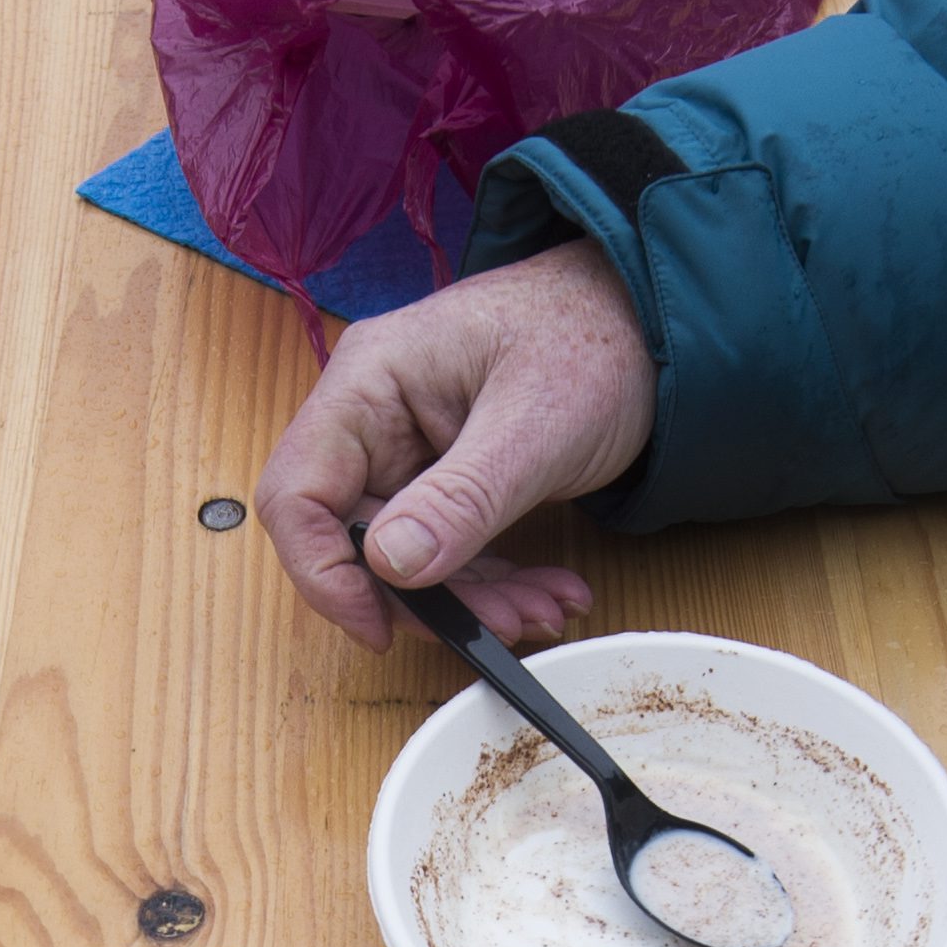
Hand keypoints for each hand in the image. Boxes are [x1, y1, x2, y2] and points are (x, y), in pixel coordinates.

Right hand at [251, 240, 650, 650]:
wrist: (649, 320)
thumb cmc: (595, 337)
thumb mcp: (534, 427)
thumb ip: (460, 498)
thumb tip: (389, 565)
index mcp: (369, 381)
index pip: (298, 493)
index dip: (323, 573)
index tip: (381, 627)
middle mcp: (373, 415)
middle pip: (353, 537)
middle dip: (425, 596)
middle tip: (499, 626)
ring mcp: (408, 446)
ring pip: (407, 556)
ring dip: (473, 598)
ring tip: (542, 609)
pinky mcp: (446, 474)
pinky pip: (448, 546)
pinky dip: (495, 580)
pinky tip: (546, 591)